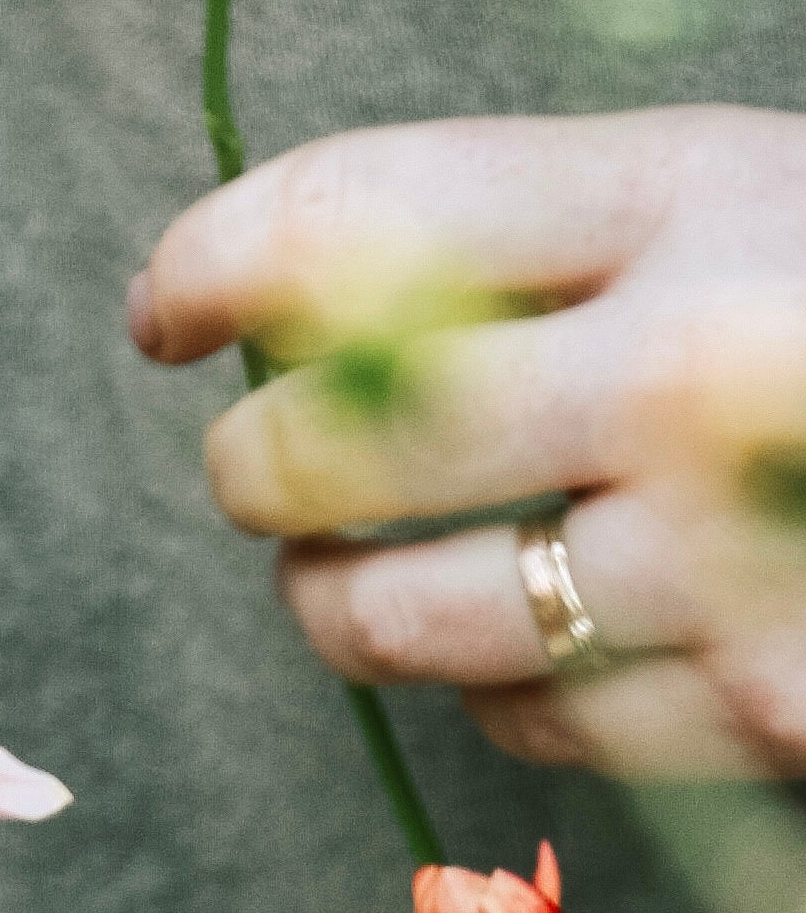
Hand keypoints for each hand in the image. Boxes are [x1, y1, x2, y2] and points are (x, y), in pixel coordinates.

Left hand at [129, 105, 805, 789]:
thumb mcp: (751, 199)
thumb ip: (556, 245)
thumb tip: (289, 309)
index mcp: (696, 191)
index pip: (351, 221)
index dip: (209, 270)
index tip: (166, 314)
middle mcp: (693, 372)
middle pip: (327, 447)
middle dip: (258, 470)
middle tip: (270, 468)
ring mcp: (726, 559)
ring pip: (395, 616)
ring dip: (340, 603)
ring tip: (357, 572)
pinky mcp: (759, 713)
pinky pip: (528, 721)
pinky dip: (501, 692)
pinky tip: (546, 643)